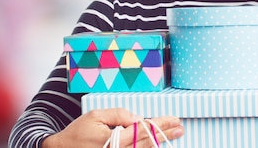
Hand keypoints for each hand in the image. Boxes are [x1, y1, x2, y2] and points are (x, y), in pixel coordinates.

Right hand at [41, 109, 183, 147]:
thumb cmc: (78, 132)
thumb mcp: (96, 115)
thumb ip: (119, 115)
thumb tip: (138, 118)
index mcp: (113, 140)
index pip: (142, 131)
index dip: (159, 124)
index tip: (173, 119)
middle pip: (147, 142)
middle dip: (164, 134)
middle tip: (179, 127)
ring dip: (160, 142)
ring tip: (173, 134)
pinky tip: (157, 143)